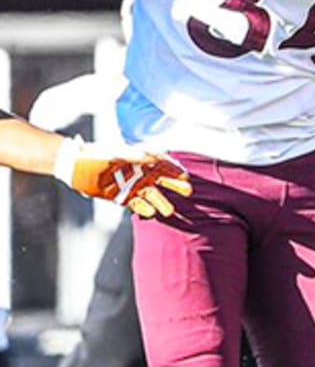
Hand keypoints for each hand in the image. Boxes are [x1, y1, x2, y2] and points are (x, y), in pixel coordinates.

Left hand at [55, 139, 191, 217]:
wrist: (75, 166)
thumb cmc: (97, 155)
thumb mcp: (117, 153)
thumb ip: (135, 156)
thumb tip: (151, 156)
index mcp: (140, 160)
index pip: (163, 165)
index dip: (174, 170)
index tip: (185, 176)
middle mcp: (139, 173)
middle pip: (162, 180)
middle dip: (175, 185)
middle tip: (187, 191)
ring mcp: (131, 186)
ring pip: (151, 195)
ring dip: (161, 202)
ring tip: (169, 210)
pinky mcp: (121, 197)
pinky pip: (136, 205)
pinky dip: (144, 209)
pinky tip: (150, 213)